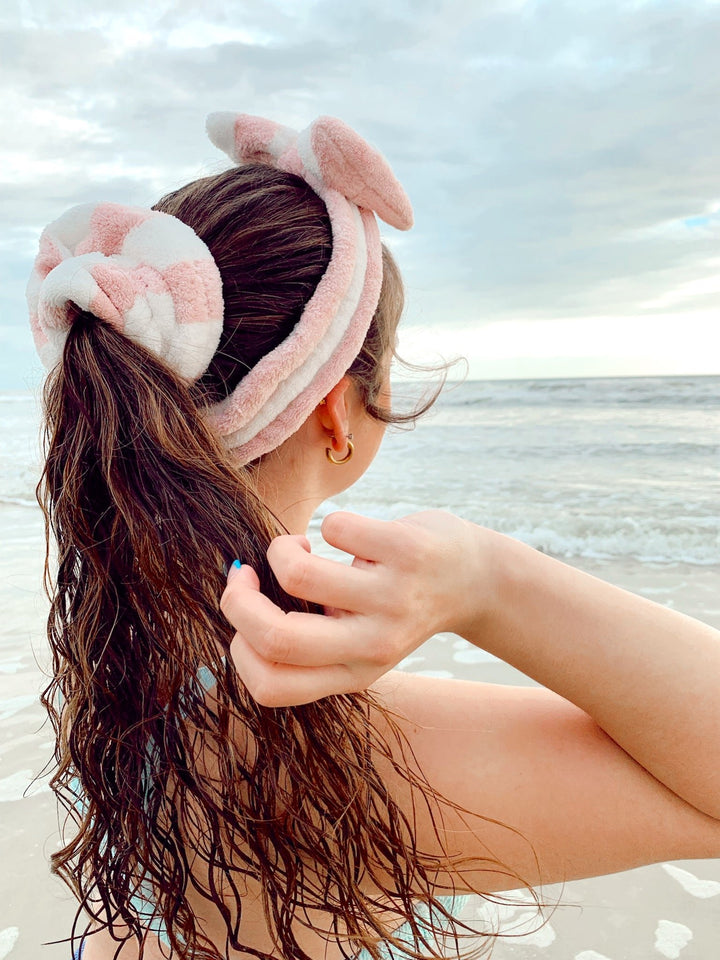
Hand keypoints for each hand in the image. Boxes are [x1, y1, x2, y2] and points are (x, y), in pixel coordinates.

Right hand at [220, 510, 493, 706]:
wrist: (474, 579)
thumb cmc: (395, 603)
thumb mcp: (357, 641)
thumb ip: (307, 637)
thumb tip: (238, 596)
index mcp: (352, 673)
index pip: (270, 686)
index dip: (236, 648)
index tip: (246, 612)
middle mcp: (374, 645)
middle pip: (275, 636)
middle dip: (237, 599)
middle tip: (245, 574)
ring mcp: (393, 598)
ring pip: (298, 573)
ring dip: (281, 548)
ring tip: (301, 546)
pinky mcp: (407, 552)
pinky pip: (335, 526)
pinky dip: (331, 522)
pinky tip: (352, 533)